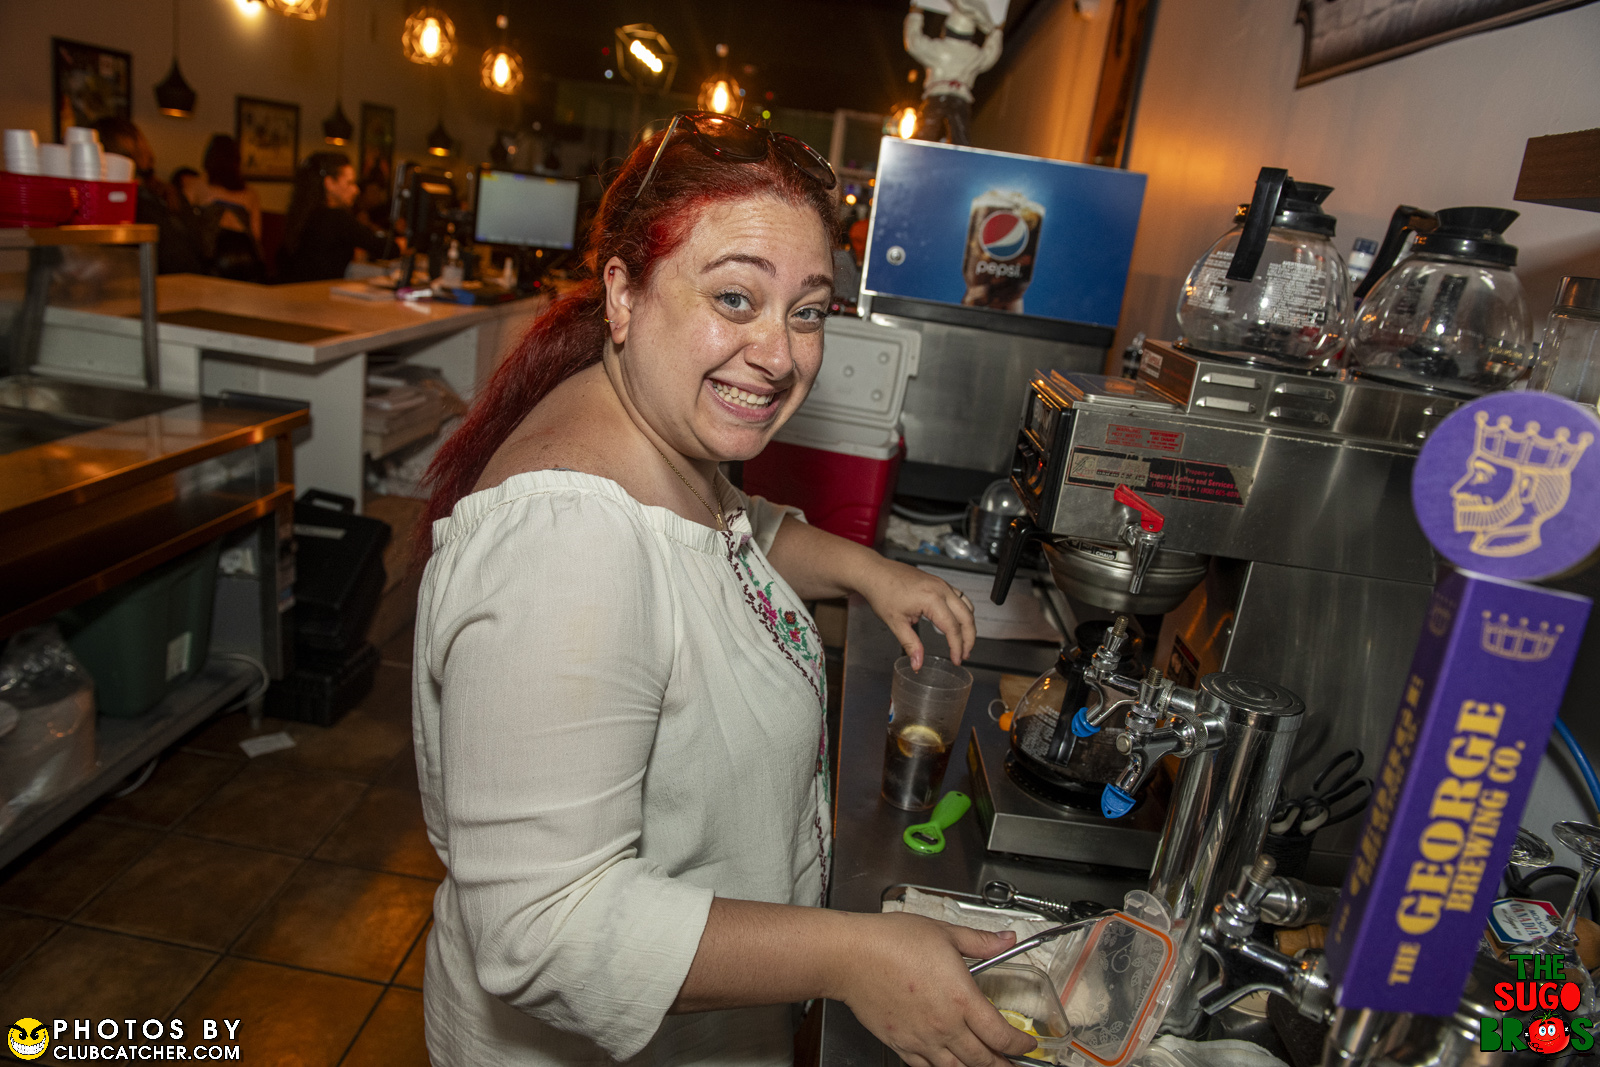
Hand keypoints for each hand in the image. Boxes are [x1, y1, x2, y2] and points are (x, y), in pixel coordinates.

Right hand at [834, 913, 1036, 1066]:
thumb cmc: (891, 941)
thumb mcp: (944, 933)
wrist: (851, 956)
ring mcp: (922, 1039)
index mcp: (962, 999)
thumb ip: (979, 941)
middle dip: (1004, 1065)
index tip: (1027, 1045)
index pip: (1001, 1035)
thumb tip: (1006, 939)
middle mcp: (945, 1025)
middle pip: (983, 1059)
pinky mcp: (901, 1044)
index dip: (1020, 1045)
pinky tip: (947, 1066)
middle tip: (1013, 1066)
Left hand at [857, 557, 976, 667]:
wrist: (875, 572)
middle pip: (966, 617)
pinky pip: (960, 598)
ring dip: (968, 625)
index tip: (956, 660)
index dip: (957, 647)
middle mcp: (941, 589)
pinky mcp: (939, 582)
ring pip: (967, 606)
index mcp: (932, 599)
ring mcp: (942, 584)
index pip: (952, 628)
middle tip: (964, 655)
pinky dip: (963, 612)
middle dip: (969, 639)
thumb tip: (917, 663)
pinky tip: (957, 623)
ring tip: (963, 642)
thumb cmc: (882, 592)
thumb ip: (910, 644)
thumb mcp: (895, 623)